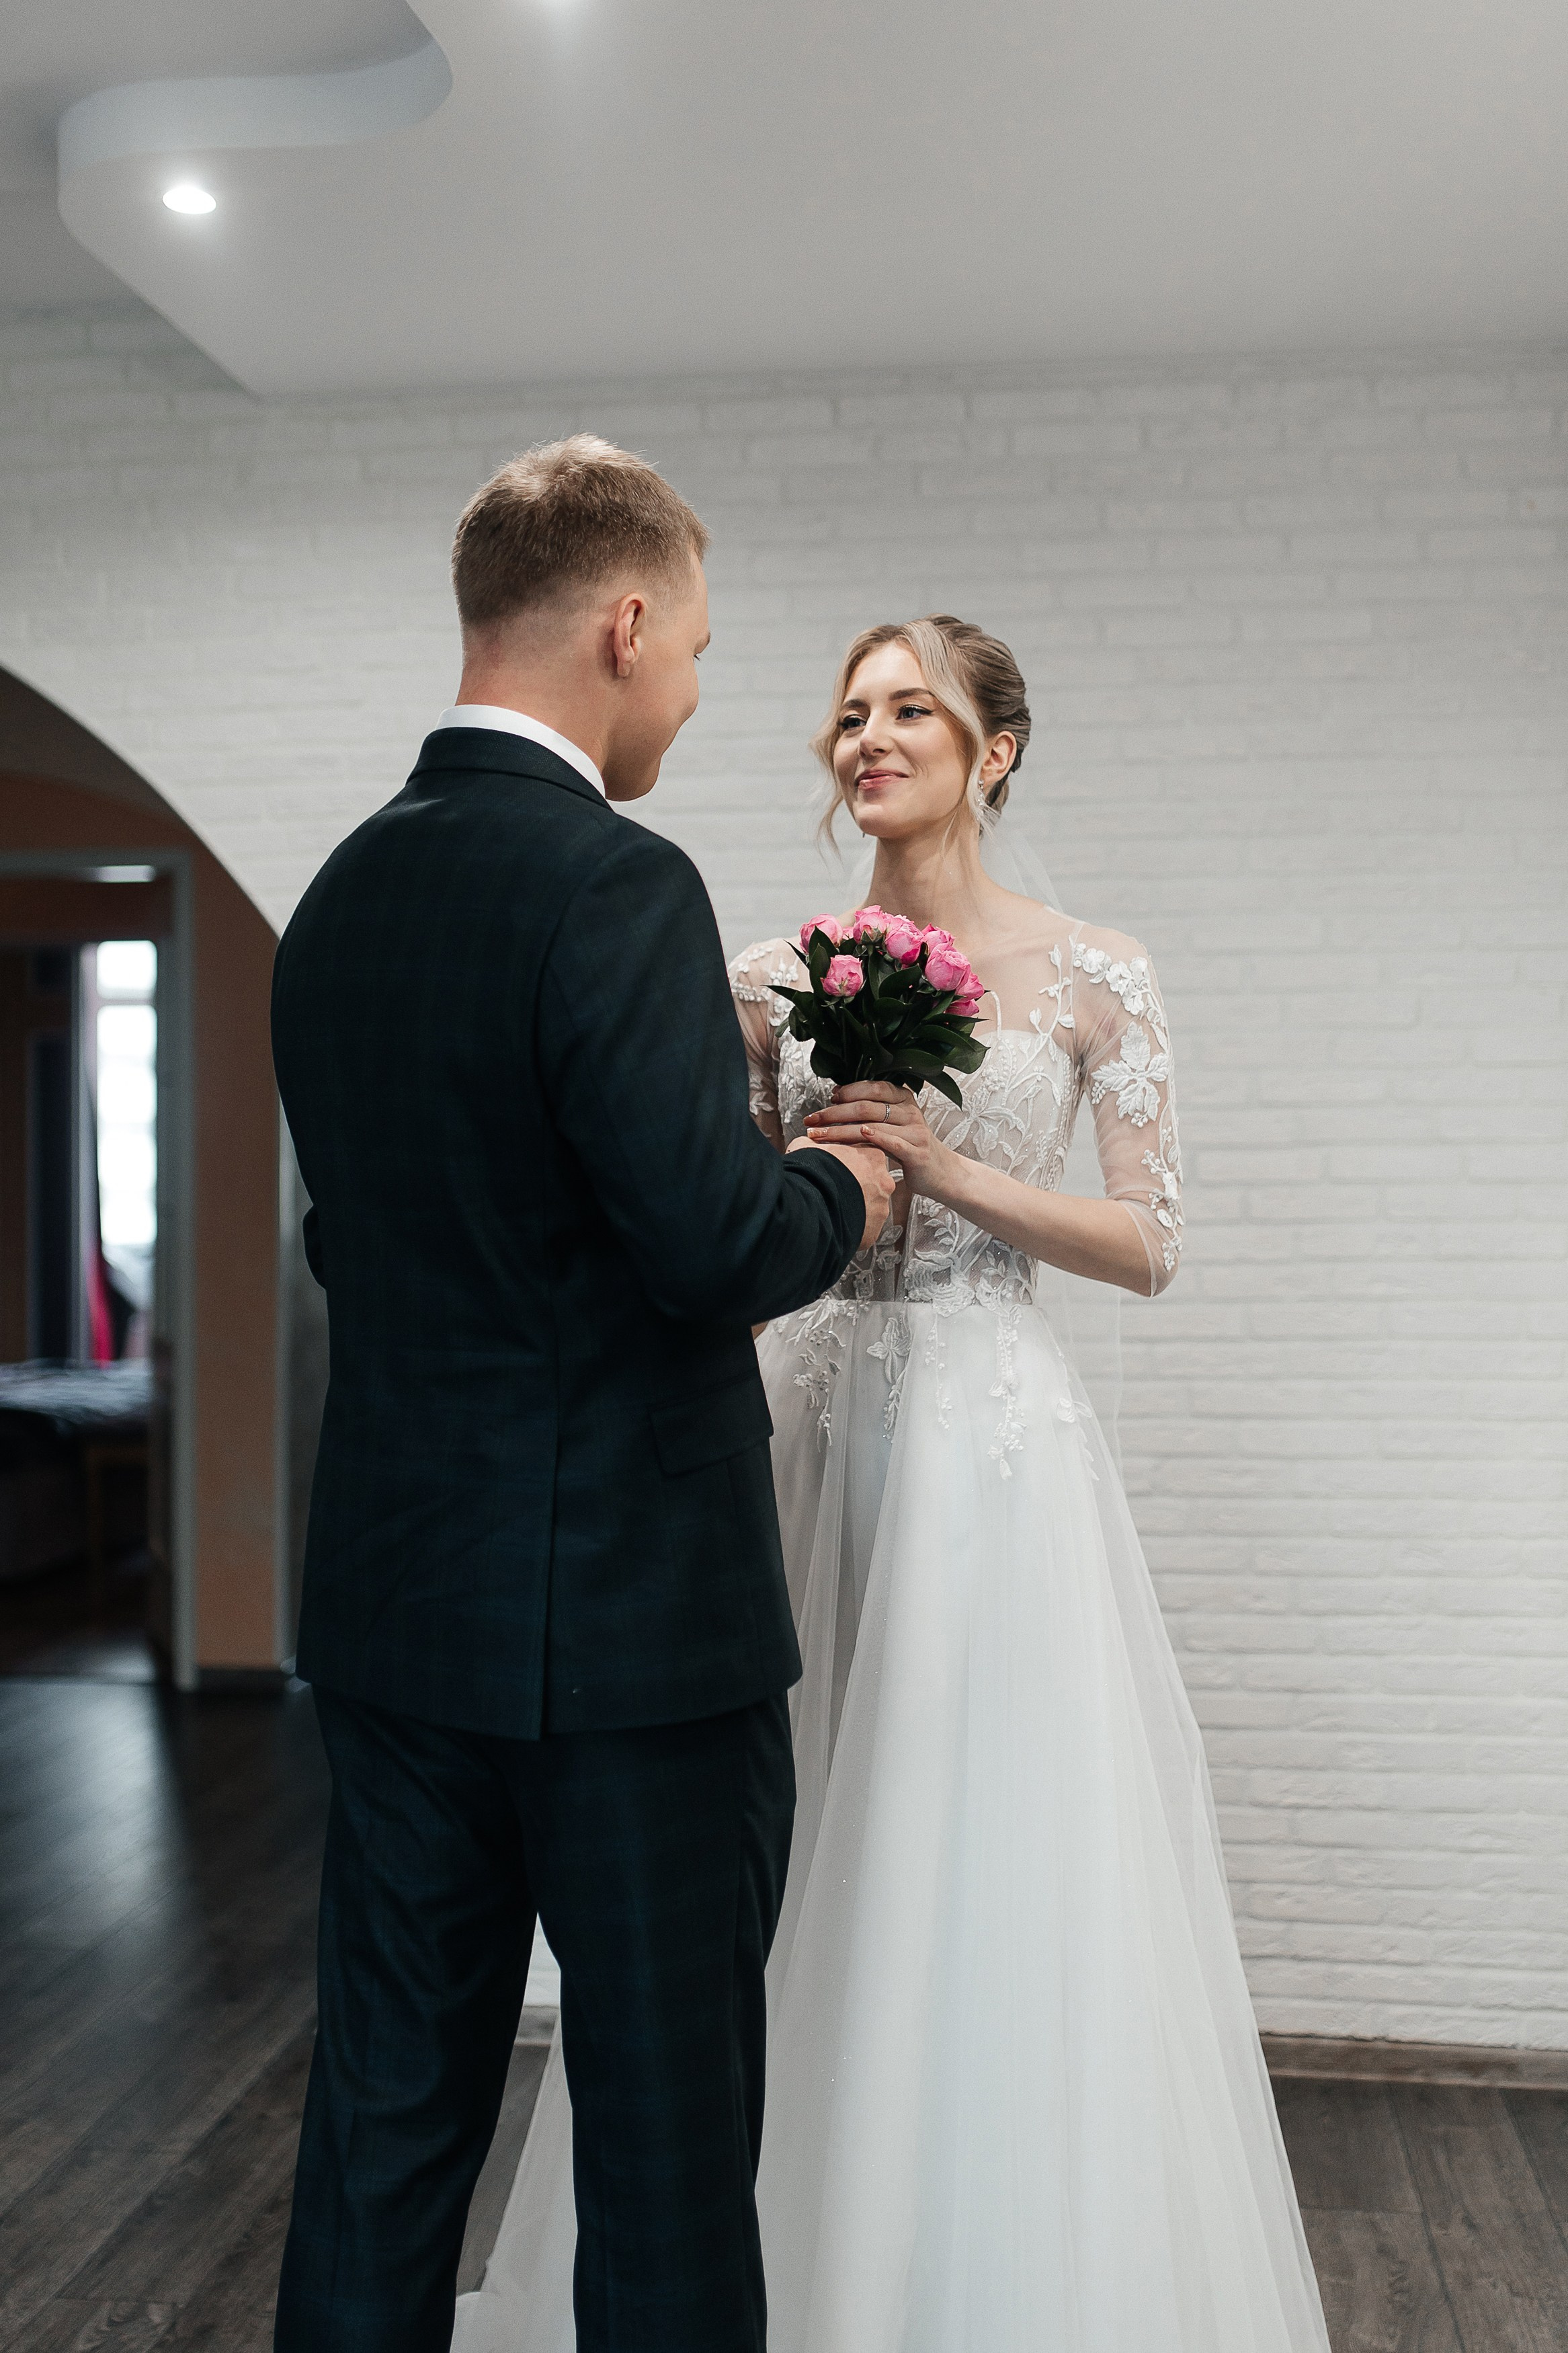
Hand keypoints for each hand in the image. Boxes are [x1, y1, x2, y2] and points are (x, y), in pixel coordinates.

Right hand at [787, 1134, 896, 1248]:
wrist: (808, 1202)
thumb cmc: (810, 1172)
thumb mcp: (806, 1146)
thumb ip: (815, 1144)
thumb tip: (809, 1145)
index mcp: (873, 1157)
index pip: (865, 1158)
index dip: (848, 1164)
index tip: (837, 1168)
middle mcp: (883, 1182)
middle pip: (872, 1184)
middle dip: (855, 1187)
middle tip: (835, 1189)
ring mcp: (881, 1207)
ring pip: (869, 1207)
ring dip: (855, 1207)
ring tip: (833, 1208)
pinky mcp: (874, 1229)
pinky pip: (864, 1228)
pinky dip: (852, 1226)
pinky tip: (835, 1222)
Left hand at [803, 1083, 953, 1196]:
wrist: (941, 1172)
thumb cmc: (910, 1147)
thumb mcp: (894, 1123)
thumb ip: (872, 1110)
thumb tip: (836, 1097)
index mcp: (904, 1098)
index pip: (872, 1087)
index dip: (848, 1091)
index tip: (828, 1099)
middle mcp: (910, 1111)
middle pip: (866, 1106)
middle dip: (834, 1113)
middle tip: (812, 1120)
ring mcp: (915, 1131)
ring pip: (872, 1125)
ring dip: (840, 1131)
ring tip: (818, 1136)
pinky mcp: (918, 1153)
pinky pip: (894, 1143)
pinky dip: (876, 1137)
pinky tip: (860, 1135)